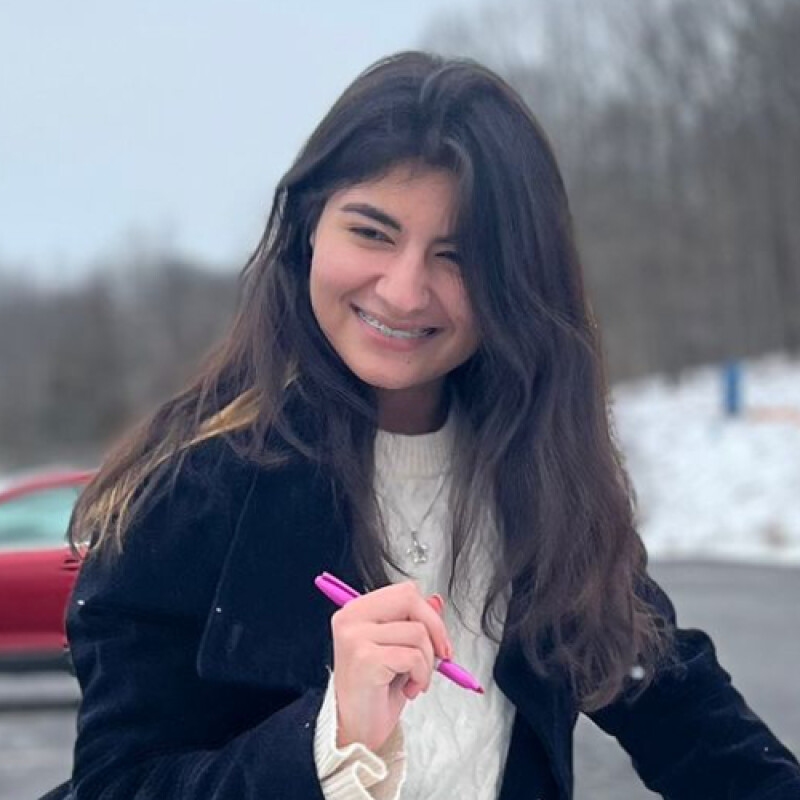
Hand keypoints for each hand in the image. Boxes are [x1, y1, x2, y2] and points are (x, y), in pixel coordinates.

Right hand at [331, 581, 452, 751]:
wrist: (356, 731)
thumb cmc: (376, 692)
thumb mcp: (399, 650)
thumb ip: (414, 622)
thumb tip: (436, 601)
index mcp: (356, 611)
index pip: (404, 592)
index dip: (428, 613)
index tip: (439, 640)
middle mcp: (351, 618)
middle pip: (409, 599)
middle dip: (435, 629)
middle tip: (441, 656)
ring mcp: (355, 637)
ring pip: (417, 631)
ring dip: (427, 662)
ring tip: (414, 681)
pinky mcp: (365, 658)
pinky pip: (413, 656)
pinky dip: (422, 676)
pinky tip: (409, 690)